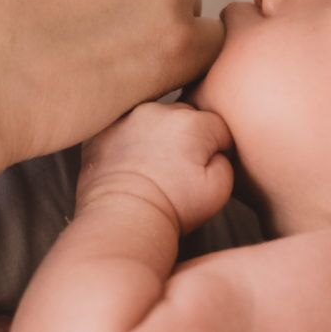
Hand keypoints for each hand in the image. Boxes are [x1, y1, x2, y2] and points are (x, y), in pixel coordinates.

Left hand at [76, 101, 234, 233]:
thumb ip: (226, 159)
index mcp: (192, 122)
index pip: (217, 127)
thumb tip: (215, 149)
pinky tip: (133, 165)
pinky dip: (130, 141)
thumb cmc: (172, 207)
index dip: (216, 151)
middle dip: (187, 139)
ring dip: (157, 136)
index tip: (203, 172)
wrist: (124, 220)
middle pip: (185, 116)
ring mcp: (127, 118)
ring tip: (154, 168)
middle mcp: (159, 111)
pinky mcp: (104, 131)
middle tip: (178, 171)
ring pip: (154, 119)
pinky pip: (125, 128)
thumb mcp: (219, 189)